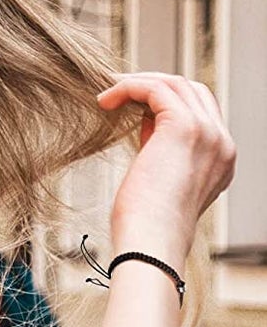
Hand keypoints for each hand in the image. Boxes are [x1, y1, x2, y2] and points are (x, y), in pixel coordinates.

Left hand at [98, 72, 235, 269]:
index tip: (131, 110)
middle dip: (153, 87)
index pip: (200, 111)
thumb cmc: (146, 226)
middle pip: (192, 91)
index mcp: (221, 158)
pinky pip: (156, 89)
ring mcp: (208, 132)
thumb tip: (147, 125)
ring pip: (175, 84)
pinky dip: (129, 88)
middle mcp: (221, 142)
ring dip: (138, 84)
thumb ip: (164, 152)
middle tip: (117, 93)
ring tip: (108, 96)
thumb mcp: (162, 183)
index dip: (165, 105)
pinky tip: (106, 100)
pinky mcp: (184, 126)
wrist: (151, 242)